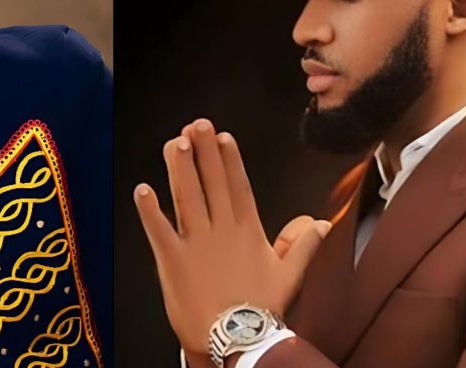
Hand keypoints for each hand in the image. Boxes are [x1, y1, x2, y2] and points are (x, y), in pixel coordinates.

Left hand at [134, 118, 330, 357]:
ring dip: (179, 169)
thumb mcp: (289, 276)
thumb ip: (303, 245)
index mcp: (247, 231)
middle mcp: (221, 230)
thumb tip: (322, 223)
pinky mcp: (172, 260)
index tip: (222, 137)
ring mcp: (195, 243)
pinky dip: (149, 211)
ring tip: (174, 142)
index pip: (237, 187)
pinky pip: (158, 230)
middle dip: (203, 151)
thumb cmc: (262, 309)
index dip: (229, 160)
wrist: (238, 340)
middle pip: (211, 183)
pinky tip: (142, 189)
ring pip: (186, 198)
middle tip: (196, 124)